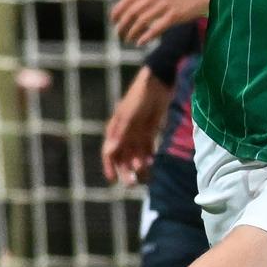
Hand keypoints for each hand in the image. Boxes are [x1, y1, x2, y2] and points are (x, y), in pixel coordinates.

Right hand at [101, 68, 171, 184]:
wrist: (158, 82)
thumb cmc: (139, 97)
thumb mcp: (128, 116)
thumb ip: (120, 134)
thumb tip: (110, 152)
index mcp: (114, 130)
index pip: (109, 153)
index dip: (109, 167)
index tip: (113, 180)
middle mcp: (124, 133)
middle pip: (123, 157)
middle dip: (126, 171)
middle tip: (132, 184)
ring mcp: (137, 133)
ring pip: (135, 155)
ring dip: (138, 166)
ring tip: (145, 174)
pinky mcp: (149, 131)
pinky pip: (147, 148)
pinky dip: (149, 156)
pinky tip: (152, 163)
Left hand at [111, 0, 212, 45]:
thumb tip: (133, 3)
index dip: (118, 11)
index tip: (113, 20)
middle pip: (132, 12)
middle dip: (122, 24)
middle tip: (118, 33)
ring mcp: (165, 5)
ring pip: (142, 21)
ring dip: (132, 32)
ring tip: (128, 39)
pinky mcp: (174, 16)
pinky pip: (156, 28)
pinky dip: (146, 36)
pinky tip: (140, 42)